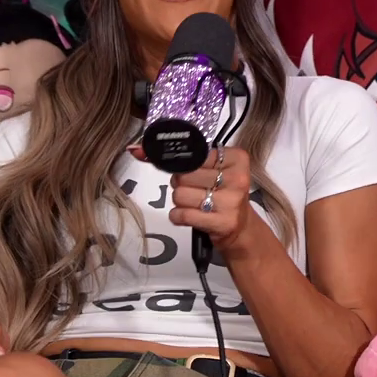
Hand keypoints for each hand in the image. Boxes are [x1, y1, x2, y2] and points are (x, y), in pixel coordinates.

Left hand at [130, 144, 257, 250]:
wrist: (241, 228)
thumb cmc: (221, 194)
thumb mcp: (211, 170)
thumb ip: (180, 157)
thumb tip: (135, 149)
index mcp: (236, 158)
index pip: (194, 155)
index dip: (186, 165)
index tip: (191, 172)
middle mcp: (237, 178)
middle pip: (184, 176)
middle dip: (181, 184)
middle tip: (194, 190)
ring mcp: (231, 201)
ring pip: (180, 195)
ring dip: (180, 202)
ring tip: (194, 204)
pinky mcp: (222, 222)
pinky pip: (182, 215)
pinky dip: (178, 216)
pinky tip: (189, 216)